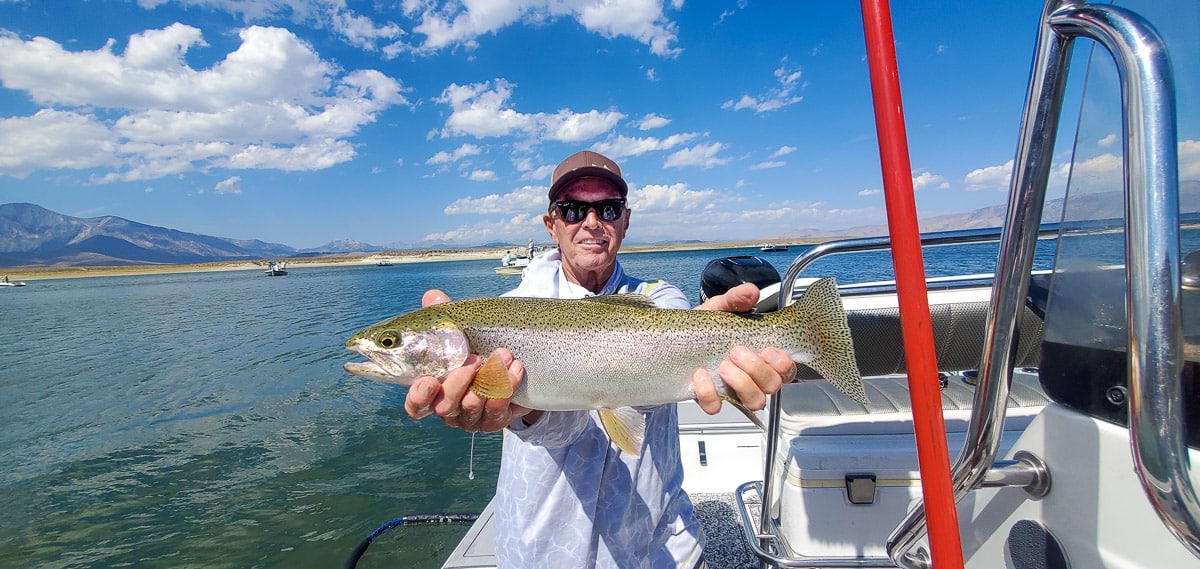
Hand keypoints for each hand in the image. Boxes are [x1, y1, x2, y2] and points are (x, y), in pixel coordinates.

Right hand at [403, 289, 532, 431]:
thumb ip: (444, 317)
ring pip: (473, 408)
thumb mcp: (461, 331)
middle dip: (459, 383)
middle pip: (444, 408)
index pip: (416, 406)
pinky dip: (507, 387)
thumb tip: (433, 296)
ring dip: (489, 380)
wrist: (512, 363)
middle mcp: (449, 409)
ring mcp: (471, 418)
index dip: (419, 397)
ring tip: (503, 354)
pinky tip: (515, 368)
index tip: (429, 381)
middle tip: (474, 359)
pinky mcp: (494, 420)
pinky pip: (498, 410)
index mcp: (434, 391)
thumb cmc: (477, 347)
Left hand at [691, 282, 796, 413]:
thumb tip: (750, 292)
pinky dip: (709, 392)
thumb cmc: (704, 327)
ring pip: (753, 401)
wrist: (674, 339)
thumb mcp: (718, 309)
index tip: (767, 349)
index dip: (782, 364)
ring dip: (741, 383)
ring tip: (722, 365)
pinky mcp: (710, 398)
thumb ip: (734, 300)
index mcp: (760, 356)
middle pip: (773, 386)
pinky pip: (716, 406)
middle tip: (737, 352)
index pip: (786, 370)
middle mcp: (751, 376)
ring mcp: (733, 390)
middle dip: (758, 370)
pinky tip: (700, 375)